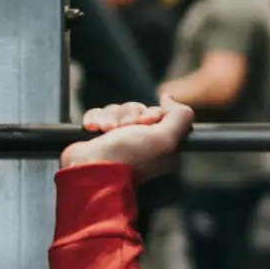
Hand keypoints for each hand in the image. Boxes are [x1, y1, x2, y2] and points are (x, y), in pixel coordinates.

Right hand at [60, 97, 193, 179]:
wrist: (89, 170)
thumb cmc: (128, 157)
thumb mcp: (165, 138)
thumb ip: (180, 116)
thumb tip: (169, 98)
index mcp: (161, 145)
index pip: (160, 113)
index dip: (152, 113)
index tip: (146, 122)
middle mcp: (141, 142)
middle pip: (138, 109)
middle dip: (129, 114)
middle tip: (124, 128)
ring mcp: (119, 139)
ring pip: (118, 110)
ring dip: (111, 117)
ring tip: (107, 131)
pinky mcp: (99, 136)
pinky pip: (99, 114)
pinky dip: (95, 119)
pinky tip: (94, 129)